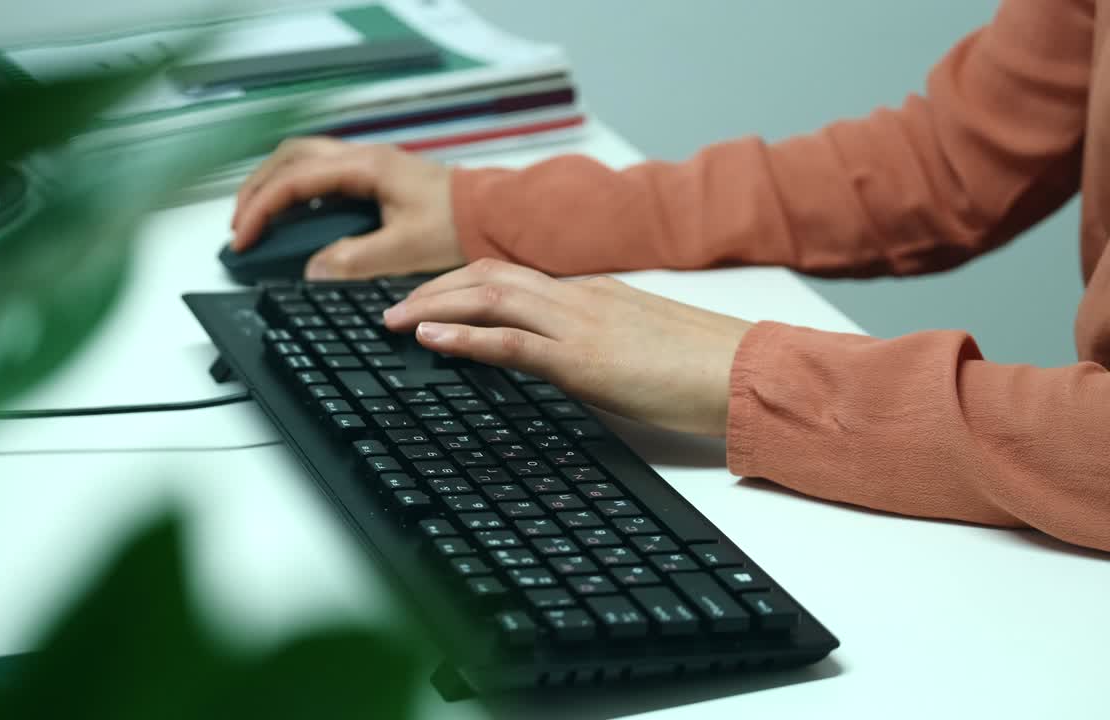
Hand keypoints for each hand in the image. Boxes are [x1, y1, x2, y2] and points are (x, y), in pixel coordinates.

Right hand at [230, 137, 462, 279]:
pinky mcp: (376, 177)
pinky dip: (297, 192)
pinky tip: (294, 218)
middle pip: (289, 158)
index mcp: (366, 167)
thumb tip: (313, 271)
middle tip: (239, 227)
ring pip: (303, 161)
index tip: (243, 239)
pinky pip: (322, 174)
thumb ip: (356, 261)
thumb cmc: (462, 226)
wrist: (497, 216)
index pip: (294, 180)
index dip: (261, 209)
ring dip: (274, 187)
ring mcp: (369, 164)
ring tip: (257, 221)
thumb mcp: (405, 251)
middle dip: (256, 190)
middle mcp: (364, 157)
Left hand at [382, 259, 754, 435]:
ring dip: (433, 306)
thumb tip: (561, 361)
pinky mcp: (584, 358)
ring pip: (489, 298)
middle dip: (432, 288)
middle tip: (391, 308)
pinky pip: (511, 341)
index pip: (511, 275)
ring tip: (393, 321)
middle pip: (488, 276)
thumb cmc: (704, 366)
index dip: (460, 284)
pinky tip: (430, 340)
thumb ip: (595, 342)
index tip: (428, 298)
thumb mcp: (639, 344)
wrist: (748, 373)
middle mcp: (579, 296)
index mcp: (592, 292)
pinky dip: (464, 337)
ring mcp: (580, 323)